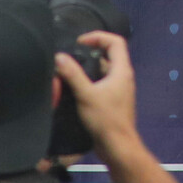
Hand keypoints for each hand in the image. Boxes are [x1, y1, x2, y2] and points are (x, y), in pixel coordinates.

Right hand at [57, 31, 141, 148]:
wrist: (117, 146)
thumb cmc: (105, 119)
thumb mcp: (86, 95)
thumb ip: (73, 75)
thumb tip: (59, 56)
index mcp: (122, 70)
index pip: (115, 41)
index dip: (98, 37)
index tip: (79, 42)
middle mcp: (123, 76)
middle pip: (108, 55)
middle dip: (89, 52)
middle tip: (70, 56)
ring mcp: (118, 89)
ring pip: (103, 70)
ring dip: (87, 68)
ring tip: (67, 70)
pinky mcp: (112, 100)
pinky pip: (100, 83)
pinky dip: (88, 81)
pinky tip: (72, 88)